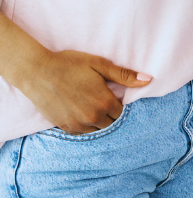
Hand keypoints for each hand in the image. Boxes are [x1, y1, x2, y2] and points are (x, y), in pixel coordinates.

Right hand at [18, 49, 150, 134]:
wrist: (38, 72)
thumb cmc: (70, 64)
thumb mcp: (100, 65)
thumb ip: (124, 75)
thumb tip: (149, 80)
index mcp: (104, 102)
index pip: (122, 112)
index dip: (119, 103)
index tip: (113, 95)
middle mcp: (92, 117)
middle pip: (111, 123)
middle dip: (111, 114)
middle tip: (103, 100)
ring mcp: (77, 124)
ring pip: (97, 130)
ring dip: (99, 121)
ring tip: (92, 106)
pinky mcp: (64, 127)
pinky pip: (82, 133)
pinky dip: (85, 126)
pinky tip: (81, 113)